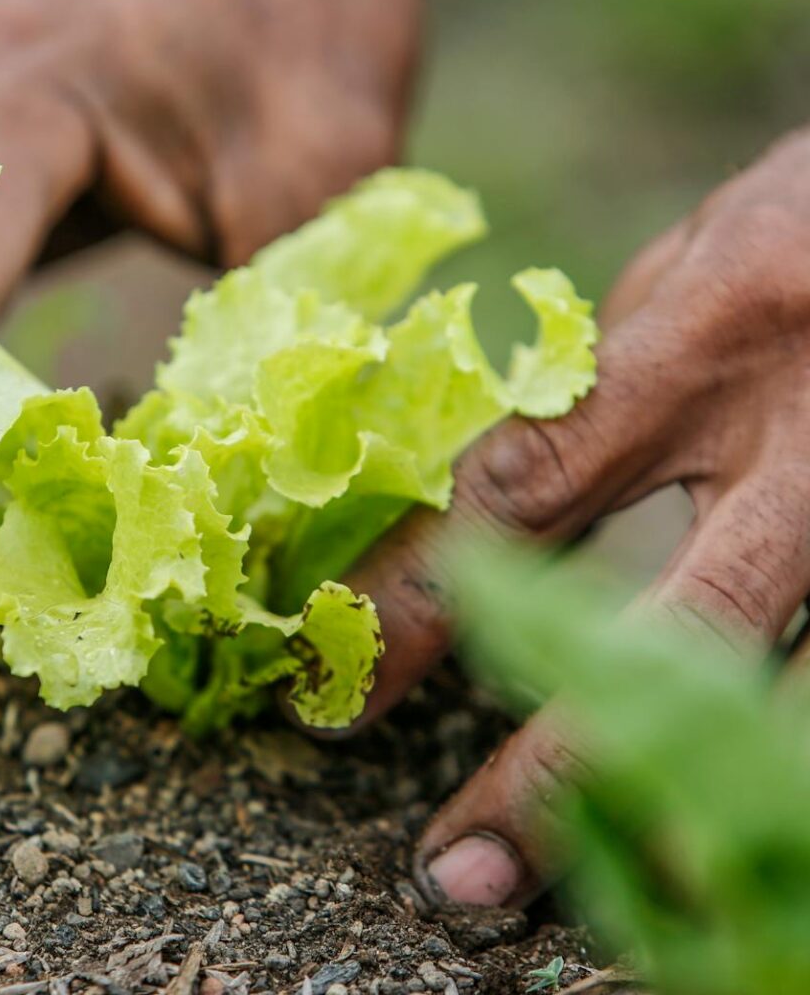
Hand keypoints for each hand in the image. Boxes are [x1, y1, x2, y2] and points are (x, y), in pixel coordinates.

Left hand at [340, 127, 809, 906]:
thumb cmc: (804, 218)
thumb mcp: (679, 269)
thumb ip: (594, 394)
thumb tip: (496, 507)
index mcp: (702, 339)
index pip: (525, 489)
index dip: (421, 603)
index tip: (344, 689)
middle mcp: (804, 438)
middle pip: (666, 637)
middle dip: (555, 772)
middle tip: (458, 876)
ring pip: (772, 689)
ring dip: (670, 797)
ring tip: (579, 889)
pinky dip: (761, 748)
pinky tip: (698, 809)